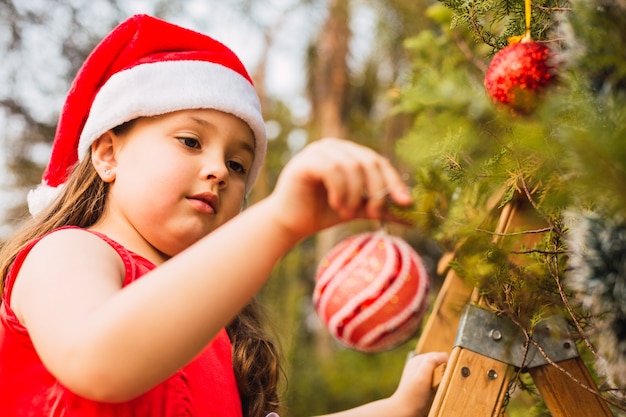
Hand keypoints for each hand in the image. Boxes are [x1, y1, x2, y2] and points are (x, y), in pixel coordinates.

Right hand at [268, 138, 411, 237]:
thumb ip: (381, 208)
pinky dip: (339, 189)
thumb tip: (413, 217)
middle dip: (377, 189)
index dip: (394, 182)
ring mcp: (318, 151)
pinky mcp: (305, 161)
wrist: (290, 223)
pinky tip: (335, 204)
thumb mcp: (358, 209)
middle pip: (369, 161)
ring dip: (354, 194)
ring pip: (351, 166)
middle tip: (374, 212)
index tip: (405, 203)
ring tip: (346, 212)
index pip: (379, 161)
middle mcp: (335, 147)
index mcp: (349, 153)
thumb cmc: (322, 213)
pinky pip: (332, 169)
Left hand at [389, 352, 447, 416]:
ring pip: (437, 369)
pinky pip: (434, 377)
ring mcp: (419, 372)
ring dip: (442, 375)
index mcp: (418, 360)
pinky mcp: (421, 381)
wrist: (404, 411)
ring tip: (442, 384)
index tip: (451, 372)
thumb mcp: (422, 377)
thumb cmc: (413, 396)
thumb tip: (441, 355)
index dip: (447, 362)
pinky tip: (437, 388)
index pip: (439, 355)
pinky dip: (438, 381)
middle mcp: (418, 364)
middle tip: (447, 379)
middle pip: (438, 361)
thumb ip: (430, 363)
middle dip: (444, 368)